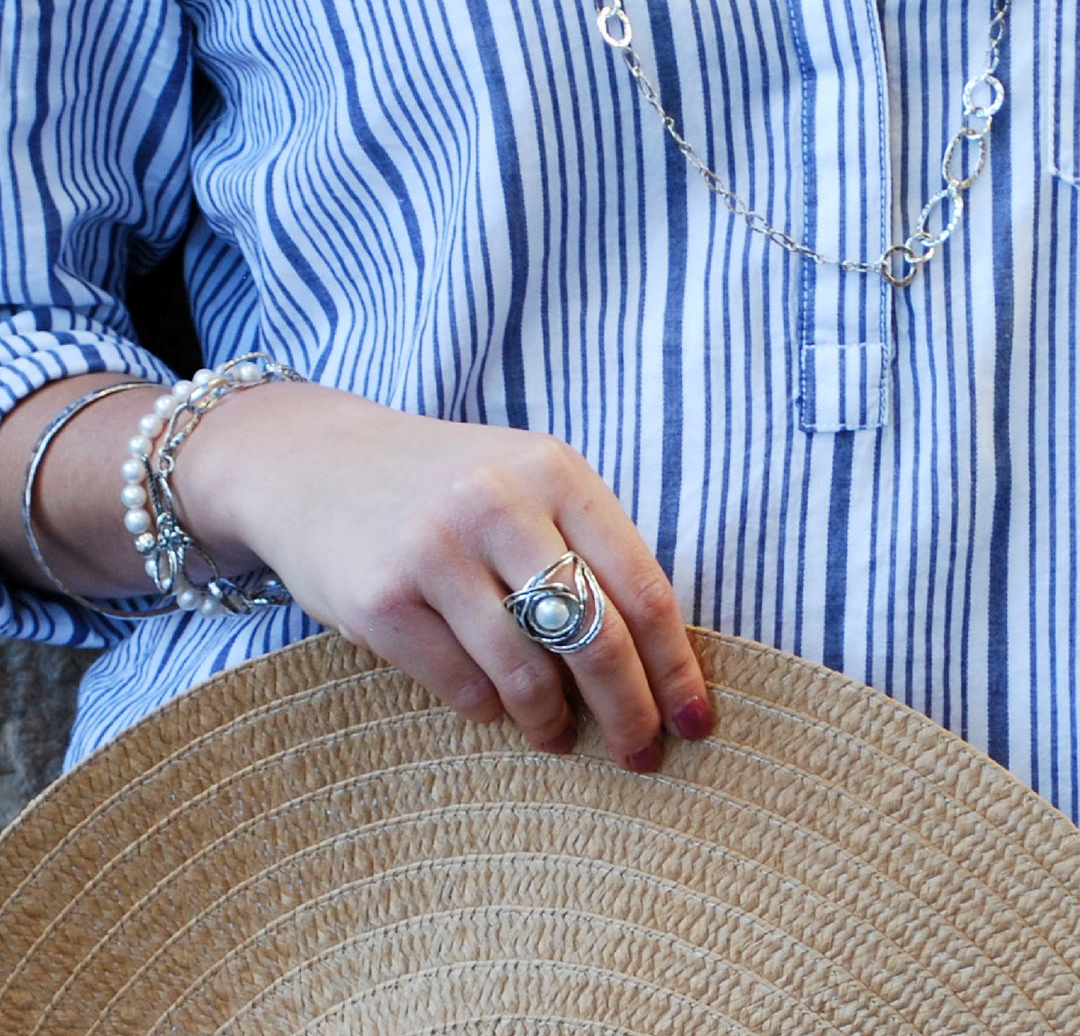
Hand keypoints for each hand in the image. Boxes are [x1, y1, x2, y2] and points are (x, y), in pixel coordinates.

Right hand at [177, 381, 711, 770]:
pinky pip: (460, 686)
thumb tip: (651, 661)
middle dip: (630, 712)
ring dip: (552, 722)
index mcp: (554, 470)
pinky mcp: (378, 599)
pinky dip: (487, 709)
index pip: (643, 586)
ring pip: (527, 672)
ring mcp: (433, 550)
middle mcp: (497, 503)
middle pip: (595, 637)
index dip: (677, 667)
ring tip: (556, 736)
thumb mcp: (520, 481)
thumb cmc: (438, 485)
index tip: (696, 722)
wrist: (309, 461)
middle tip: (642, 756)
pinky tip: (490, 706)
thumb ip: (582, 546)